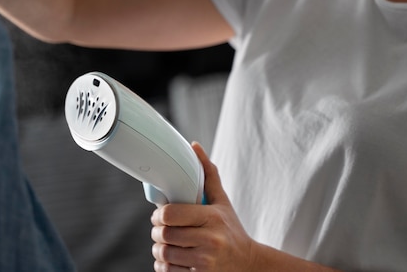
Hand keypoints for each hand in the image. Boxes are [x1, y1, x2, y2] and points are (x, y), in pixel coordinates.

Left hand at [150, 142, 257, 271]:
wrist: (248, 264)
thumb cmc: (231, 229)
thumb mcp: (222, 201)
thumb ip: (208, 174)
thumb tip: (194, 146)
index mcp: (212, 218)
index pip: (170, 214)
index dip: (158, 215)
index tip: (160, 215)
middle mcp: (209, 240)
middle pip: (164, 235)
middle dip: (157, 232)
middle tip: (161, 230)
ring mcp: (205, 262)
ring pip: (163, 254)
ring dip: (158, 250)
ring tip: (165, 245)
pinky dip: (163, 266)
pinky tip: (171, 260)